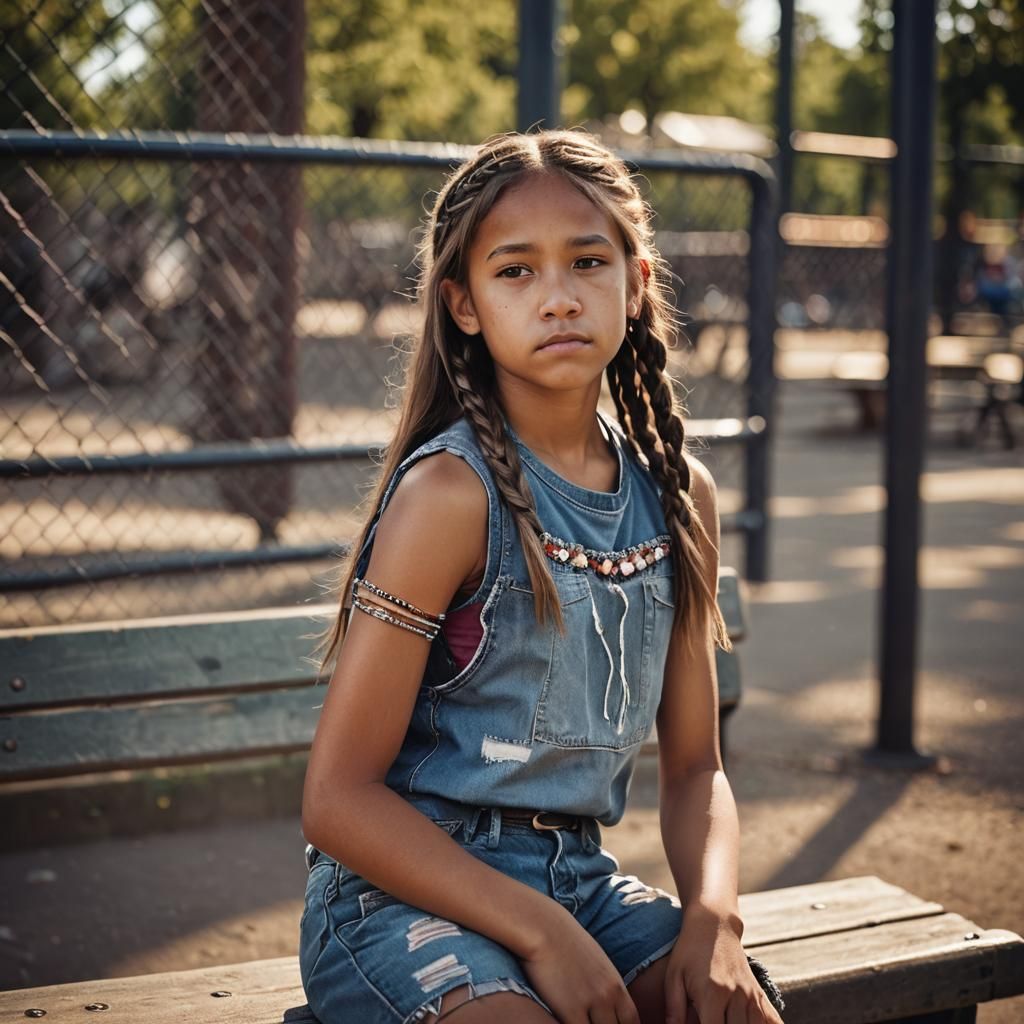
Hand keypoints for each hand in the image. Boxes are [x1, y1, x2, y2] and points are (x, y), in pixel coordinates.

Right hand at [519, 903, 639, 1023]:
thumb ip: (605, 985)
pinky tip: (564, 1021)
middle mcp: (609, 995)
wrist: (542, 928)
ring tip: (579, 1021)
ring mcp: (591, 1003)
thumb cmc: (563, 942)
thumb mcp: (595, 962)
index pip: (632, 1021)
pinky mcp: (571, 1011)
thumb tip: (605, 1005)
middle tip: (591, 1022)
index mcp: (616, 984)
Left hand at [664, 905, 784, 1023]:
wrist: (714, 923)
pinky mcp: (760, 994)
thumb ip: (674, 1009)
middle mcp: (737, 996)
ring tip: (728, 1021)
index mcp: (713, 993)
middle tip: (709, 1020)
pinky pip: (774, 1021)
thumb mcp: (673, 976)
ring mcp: (751, 995)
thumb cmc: (688, 951)